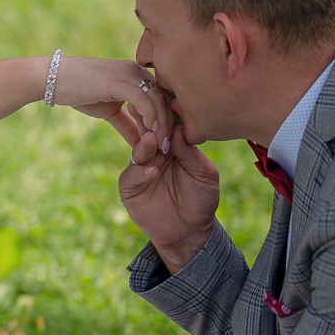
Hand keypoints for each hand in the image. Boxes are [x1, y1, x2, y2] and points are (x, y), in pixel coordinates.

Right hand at [50, 58, 171, 148]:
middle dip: (169, 125)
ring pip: (157, 99)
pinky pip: (142, 99)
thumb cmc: (79, 92)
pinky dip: (149, 116)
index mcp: (137, 76)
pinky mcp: (117, 80)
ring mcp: (128, 73)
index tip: (166, 142)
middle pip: (165, 98)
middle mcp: (137, 71)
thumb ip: (128, 125)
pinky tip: (149, 133)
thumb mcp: (109, 112)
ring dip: (161, 125)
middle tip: (167, 149)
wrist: (53, 79)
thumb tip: (140, 145)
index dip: (168, 120)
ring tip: (159, 146)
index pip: (164, 98)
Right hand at [119, 125, 219, 272]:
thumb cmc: (201, 199)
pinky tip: (152, 173)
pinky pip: (132, 176)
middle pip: (149, 133)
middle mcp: (155, 153)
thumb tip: (179, 130)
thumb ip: (191, 153)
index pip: (168, 126)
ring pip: (139, 151)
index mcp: (173, 145)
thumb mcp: (204, 174)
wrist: (190, 231)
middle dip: (152, 124)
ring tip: (151, 140)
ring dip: (145, 145)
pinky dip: (141, 173)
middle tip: (153, 113)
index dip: (169, 116)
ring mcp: (141, 168)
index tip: (170, 102)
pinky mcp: (130, 186)